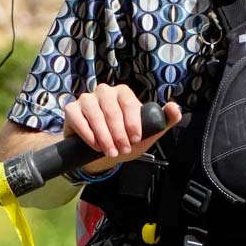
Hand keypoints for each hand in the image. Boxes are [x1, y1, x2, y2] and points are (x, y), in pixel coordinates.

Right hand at [62, 84, 182, 162]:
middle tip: (122, 150)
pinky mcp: (71, 110)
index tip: (135, 140)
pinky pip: (78, 119)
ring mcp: (86, 99)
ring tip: (110, 152)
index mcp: (123, 93)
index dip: (132, 123)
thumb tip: (174, 107)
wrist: (101, 154)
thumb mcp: (148, 133)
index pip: (129, 103)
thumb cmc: (125, 140)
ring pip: (95, 115)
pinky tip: (95, 146)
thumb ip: (164, 121)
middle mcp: (104, 91)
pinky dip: (87, 134)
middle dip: (118, 134)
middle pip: (111, 110)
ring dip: (104, 136)